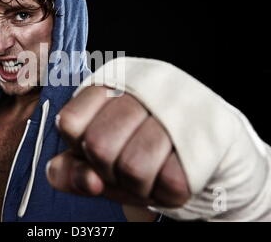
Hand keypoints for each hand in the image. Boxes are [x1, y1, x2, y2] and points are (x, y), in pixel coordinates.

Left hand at [46, 86, 190, 207]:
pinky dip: (163, 188)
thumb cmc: (133, 149)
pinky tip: (169, 169)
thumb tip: (89, 181)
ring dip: (137, 183)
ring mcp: (174, 109)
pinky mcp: (201, 136)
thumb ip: (71, 171)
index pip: (69, 122)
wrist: (192, 145)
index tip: (92, 145)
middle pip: (98, 146)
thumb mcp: (94, 158)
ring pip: (133, 167)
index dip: (78, 146)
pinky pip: (169, 182)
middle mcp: (141, 88)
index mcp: (108, 83)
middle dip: (107, 168)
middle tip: (125, 160)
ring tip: (149, 168)